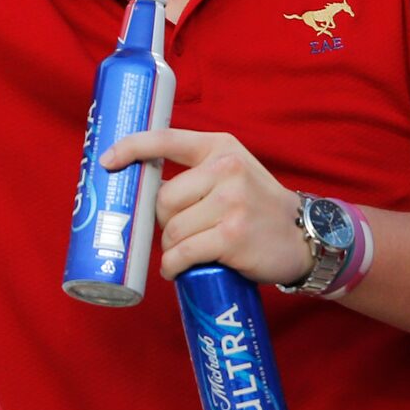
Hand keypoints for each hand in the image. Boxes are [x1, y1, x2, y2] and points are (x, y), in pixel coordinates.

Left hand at [98, 126, 312, 284]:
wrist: (304, 237)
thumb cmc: (257, 206)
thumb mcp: (232, 173)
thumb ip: (195, 172)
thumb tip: (140, 185)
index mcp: (220, 147)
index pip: (164, 139)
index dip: (129, 149)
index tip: (106, 162)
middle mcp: (226, 169)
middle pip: (162, 198)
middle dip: (161, 220)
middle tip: (176, 232)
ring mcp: (231, 203)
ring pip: (171, 228)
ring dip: (170, 246)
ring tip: (184, 251)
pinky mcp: (232, 236)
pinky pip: (183, 252)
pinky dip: (173, 265)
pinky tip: (175, 269)